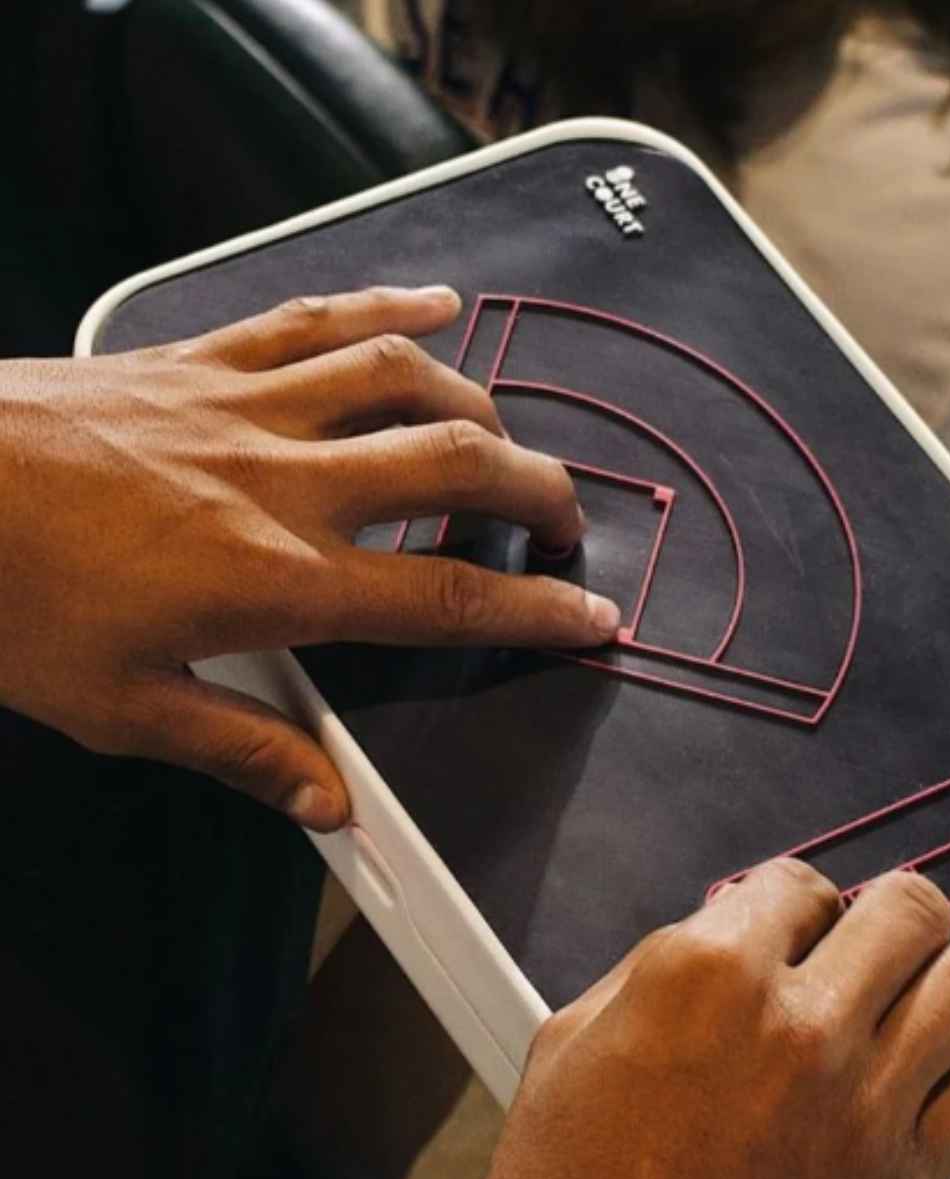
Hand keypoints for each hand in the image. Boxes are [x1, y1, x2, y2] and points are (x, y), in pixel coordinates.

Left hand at [0, 287, 618, 829]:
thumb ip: (242, 752)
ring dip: (477, 403)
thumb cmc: (4, 600)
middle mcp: (283, 482)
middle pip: (454, 466)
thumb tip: (328, 803)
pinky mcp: (203, 358)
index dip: (534, 610)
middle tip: (566, 521)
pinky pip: (317, 318)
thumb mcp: (120, 708)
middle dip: (536, 491)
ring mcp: (247, 405)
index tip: (592, 614)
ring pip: (403, 378)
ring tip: (505, 437)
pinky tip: (437, 305)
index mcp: (275, 582)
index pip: (445, 596)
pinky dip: (389, 305)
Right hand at [355, 862, 949, 1178]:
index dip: (798, 903)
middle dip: (889, 915)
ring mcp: (862, 1105)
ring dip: (947, 975)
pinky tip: (935, 1075)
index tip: (798, 930)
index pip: (802, 881)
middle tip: (873, 946)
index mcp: (704, 973)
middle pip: (910, 908)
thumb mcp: (570, 1038)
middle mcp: (797, 1023)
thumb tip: (731, 931)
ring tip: (917, 998)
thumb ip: (659, 964)